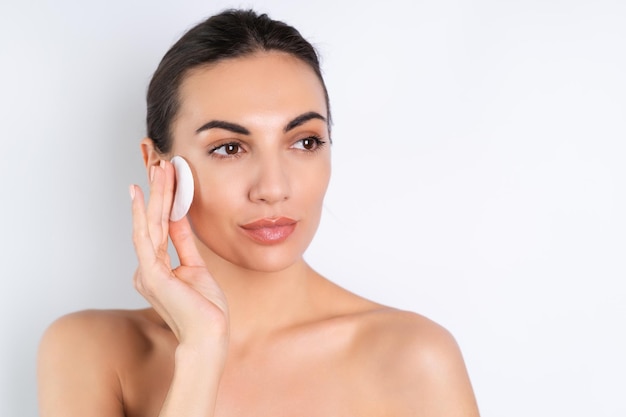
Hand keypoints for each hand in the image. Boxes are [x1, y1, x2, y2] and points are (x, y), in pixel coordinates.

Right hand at [130, 160, 228, 348]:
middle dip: (157, 192)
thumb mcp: (196, 267)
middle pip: (152, 222)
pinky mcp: (151, 274)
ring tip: (157, 169)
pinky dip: (144, 214)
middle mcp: (147, 268)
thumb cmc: (205, 310)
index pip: (159, 227)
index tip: (167, 178)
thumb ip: (184, 243)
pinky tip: (143, 195)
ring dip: (154, 195)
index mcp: (157, 269)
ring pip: (149, 224)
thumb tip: (179, 218)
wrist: (208, 337)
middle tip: (159, 164)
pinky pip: (146, 238)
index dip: (164, 201)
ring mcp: (146, 271)